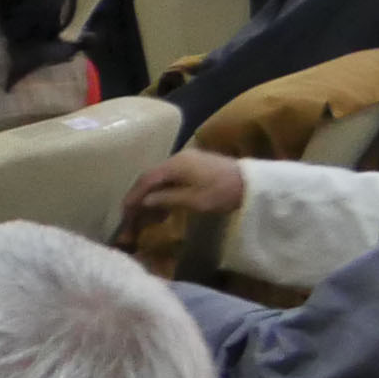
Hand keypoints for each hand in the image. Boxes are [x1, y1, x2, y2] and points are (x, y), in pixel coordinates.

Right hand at [124, 153, 250, 223]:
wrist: (254, 184)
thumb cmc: (223, 193)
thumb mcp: (193, 200)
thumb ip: (166, 199)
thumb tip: (144, 201)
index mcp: (175, 165)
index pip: (146, 180)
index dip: (133, 197)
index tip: (124, 213)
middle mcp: (178, 158)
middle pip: (151, 178)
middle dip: (141, 199)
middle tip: (133, 219)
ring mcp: (188, 161)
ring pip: (162, 179)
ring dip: (153, 198)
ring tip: (150, 219)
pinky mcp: (196, 167)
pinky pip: (172, 179)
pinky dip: (165, 193)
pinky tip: (165, 209)